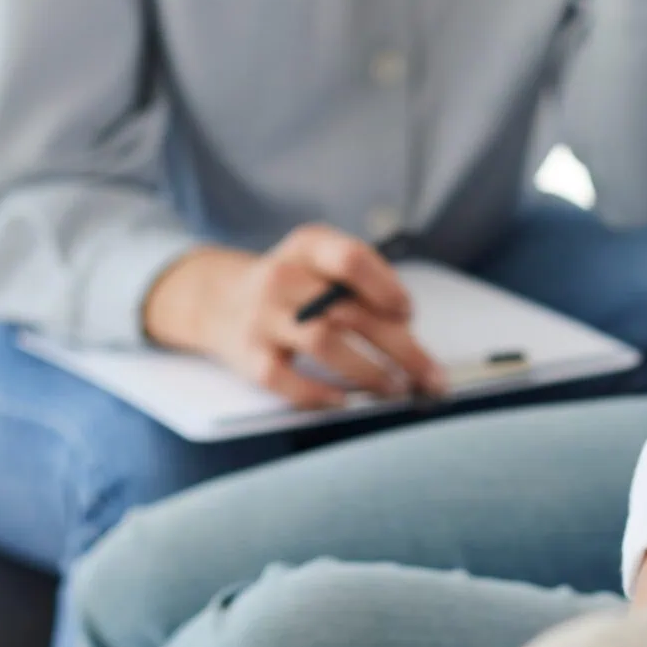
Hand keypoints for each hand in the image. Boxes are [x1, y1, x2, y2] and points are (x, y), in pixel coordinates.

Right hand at [145, 228, 443, 407]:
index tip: (409, 315)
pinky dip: (318, 393)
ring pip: (324, 343)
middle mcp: (282, 277)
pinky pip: (285, 380)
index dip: (387, 289)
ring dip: (369, 370)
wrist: (217, 299)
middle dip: (401, 348)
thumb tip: (410, 332)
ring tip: (396, 388)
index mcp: (309, 246)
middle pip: (349, 312)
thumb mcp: (320, 263)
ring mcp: (262, 317)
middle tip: (430, 376)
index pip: (352, 260)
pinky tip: (344, 400)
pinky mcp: (248, 355)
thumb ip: (361, 286)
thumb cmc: (292, 285)